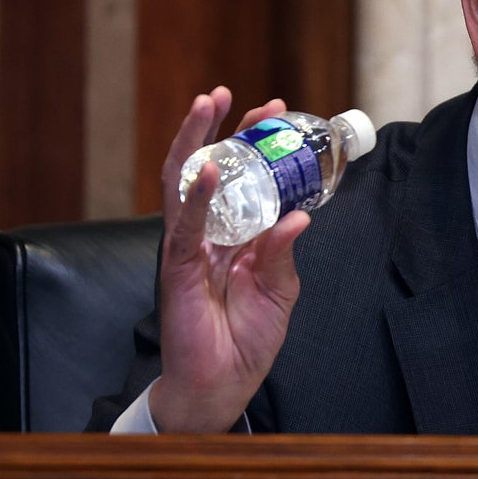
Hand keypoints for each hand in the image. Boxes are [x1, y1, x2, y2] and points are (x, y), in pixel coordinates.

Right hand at [149, 87, 309, 431]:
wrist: (223, 384)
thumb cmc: (248, 339)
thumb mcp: (280, 291)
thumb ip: (283, 253)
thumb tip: (300, 216)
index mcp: (233, 234)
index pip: (239, 176)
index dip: (250, 142)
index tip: (273, 111)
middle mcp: (207, 233)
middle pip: (205, 167)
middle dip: (215, 127)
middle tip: (228, 93)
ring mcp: (188, 246)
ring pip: (182, 182)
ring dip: (194, 141)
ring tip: (205, 105)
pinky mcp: (177, 268)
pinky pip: (183, 225)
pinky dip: (194, 195)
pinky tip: (206, 168)